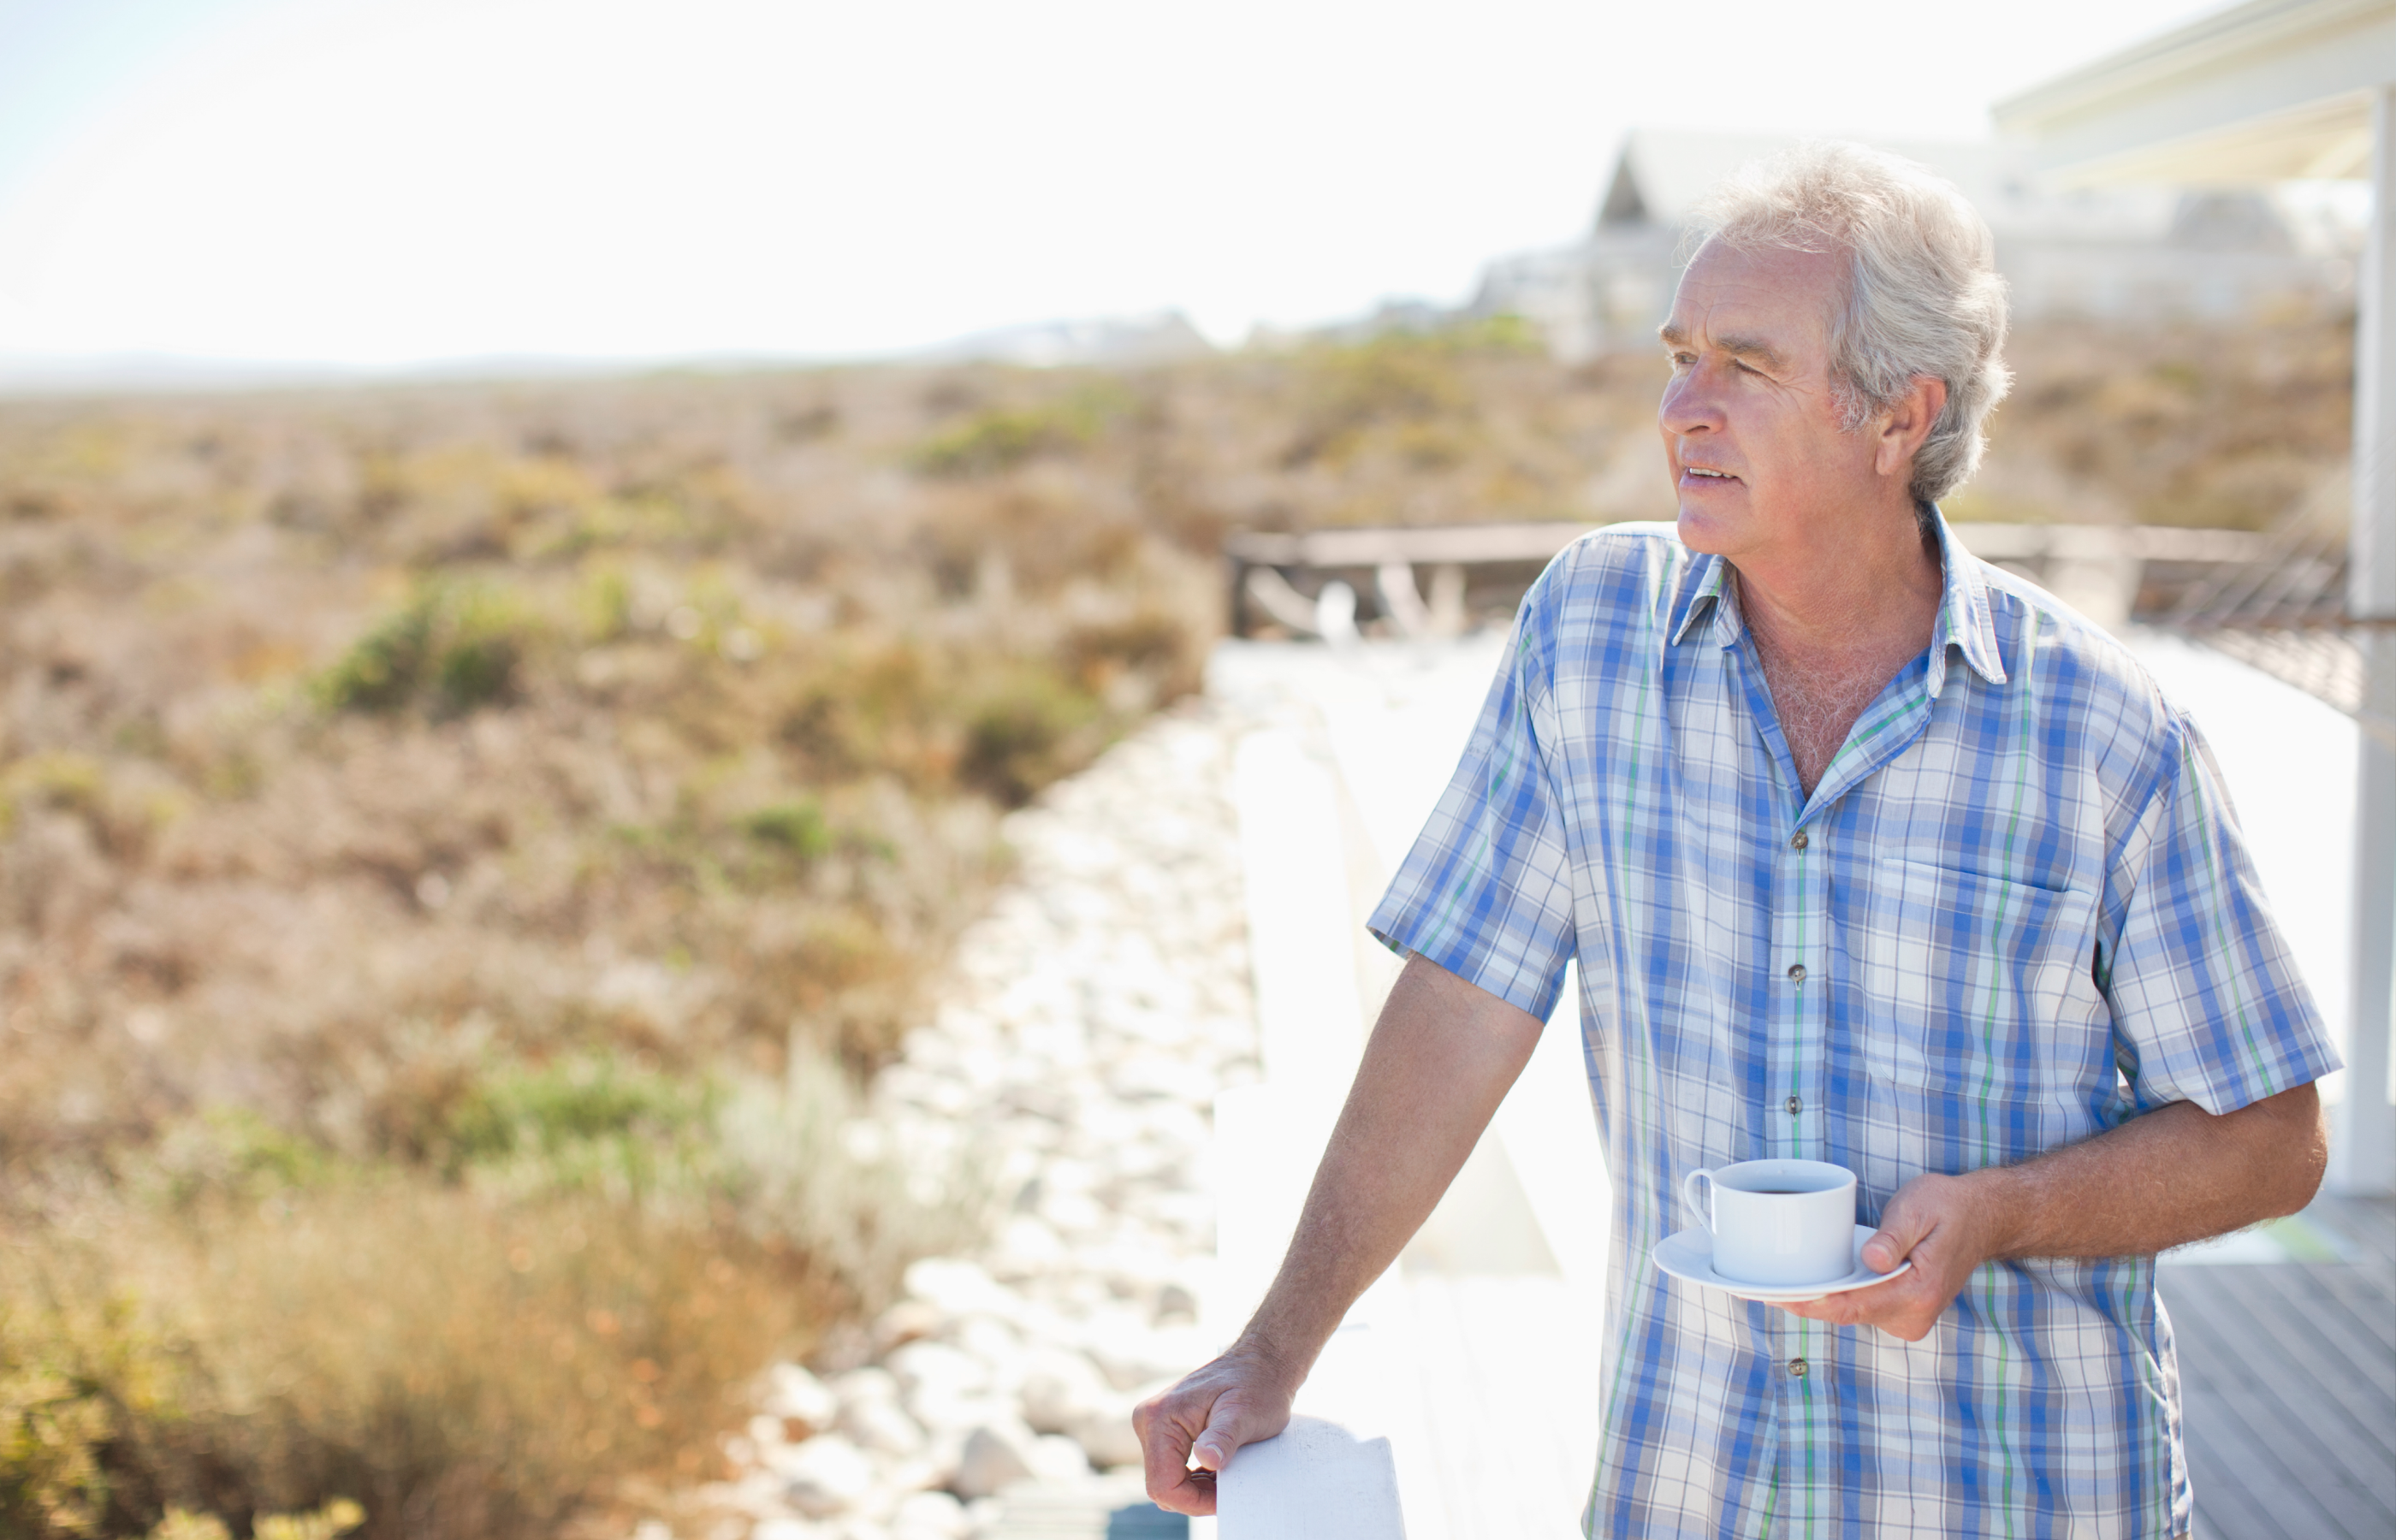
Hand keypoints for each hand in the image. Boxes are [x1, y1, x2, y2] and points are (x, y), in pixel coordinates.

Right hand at [1132, 1345, 1298, 1515]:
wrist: (1259, 1364)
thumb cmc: (1256, 1385)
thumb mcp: (1244, 1413)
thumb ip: (1224, 1437)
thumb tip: (1208, 1459)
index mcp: (1160, 1417)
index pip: (1163, 1484)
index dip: (1194, 1502)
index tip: (1224, 1499)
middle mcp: (1148, 1420)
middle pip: (1161, 1485)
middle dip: (1196, 1496)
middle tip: (1231, 1488)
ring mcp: (1154, 1425)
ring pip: (1166, 1480)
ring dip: (1197, 1488)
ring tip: (1228, 1475)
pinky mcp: (1164, 1431)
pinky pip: (1172, 1469)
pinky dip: (1195, 1478)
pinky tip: (1219, 1469)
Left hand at [1778, 1171, 2004, 1340]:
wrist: (1982, 1217)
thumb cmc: (1949, 1207)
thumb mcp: (1920, 1208)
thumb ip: (1893, 1236)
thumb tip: (1870, 1260)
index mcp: (1919, 1292)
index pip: (1853, 1305)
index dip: (1811, 1303)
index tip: (1775, 1297)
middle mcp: (1914, 1314)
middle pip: (1846, 1313)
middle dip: (1802, 1302)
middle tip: (1756, 1291)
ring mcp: (1909, 1317)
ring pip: (1850, 1313)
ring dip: (1815, 1301)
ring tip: (1770, 1288)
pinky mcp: (1902, 1310)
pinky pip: (1860, 1307)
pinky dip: (1833, 1297)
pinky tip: (1804, 1286)